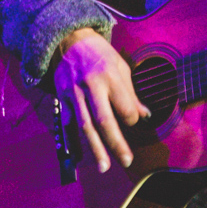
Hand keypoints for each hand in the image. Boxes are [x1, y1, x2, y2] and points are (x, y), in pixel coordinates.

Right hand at [52, 28, 149, 172]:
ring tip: (104, 167)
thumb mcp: (121, 67)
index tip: (134, 122)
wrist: (70, 41)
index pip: (125, 107)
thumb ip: (131, 94)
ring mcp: (74, 94)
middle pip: (104, 120)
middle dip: (116, 143)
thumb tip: (145, 116)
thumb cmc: (101, 55)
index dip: (132, 119)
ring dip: (95, 149)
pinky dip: (73, 141)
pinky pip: (68, 124)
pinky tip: (79, 156)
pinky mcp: (62, 98)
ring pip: (85, 126)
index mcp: (110, 76)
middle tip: (127, 161)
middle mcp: (91, 86)